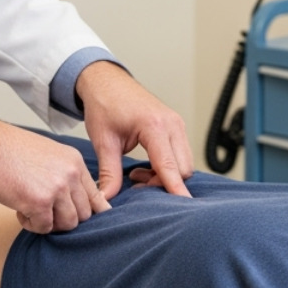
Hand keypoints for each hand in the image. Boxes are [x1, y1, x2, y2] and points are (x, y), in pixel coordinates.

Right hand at [0, 121, 110, 233]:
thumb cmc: (10, 150)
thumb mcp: (48, 155)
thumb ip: (64, 174)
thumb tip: (73, 201)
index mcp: (75, 162)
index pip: (97, 196)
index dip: (89, 212)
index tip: (77, 218)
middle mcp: (71, 174)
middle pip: (84, 214)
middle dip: (65, 219)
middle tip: (45, 213)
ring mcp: (57, 188)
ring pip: (68, 224)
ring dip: (49, 223)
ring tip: (31, 212)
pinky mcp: (39, 202)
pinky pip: (44, 227)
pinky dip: (31, 224)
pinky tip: (20, 212)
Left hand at [75, 62, 192, 198]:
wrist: (107, 81)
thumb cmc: (104, 105)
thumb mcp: (104, 142)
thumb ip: (109, 172)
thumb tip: (106, 199)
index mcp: (154, 126)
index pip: (170, 166)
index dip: (175, 188)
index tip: (184, 206)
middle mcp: (172, 124)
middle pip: (182, 168)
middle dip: (163, 183)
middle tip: (134, 182)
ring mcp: (177, 124)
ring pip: (183, 164)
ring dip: (164, 176)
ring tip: (135, 173)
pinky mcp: (176, 127)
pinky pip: (180, 155)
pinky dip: (166, 167)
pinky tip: (143, 166)